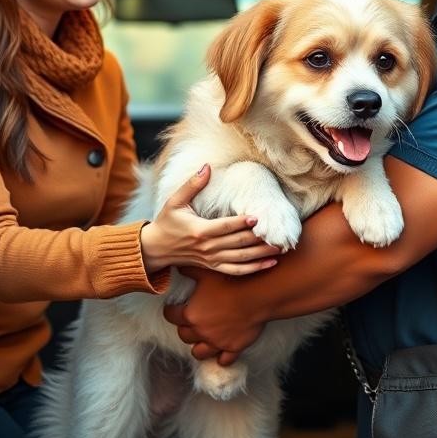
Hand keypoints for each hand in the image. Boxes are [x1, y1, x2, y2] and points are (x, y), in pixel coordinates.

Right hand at [140, 164, 280, 275]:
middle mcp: (207, 247)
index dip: (241, 223)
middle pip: (237, 243)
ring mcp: (211, 259)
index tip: (257, 217)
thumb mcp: (175, 201)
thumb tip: (207, 166)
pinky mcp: (214, 267)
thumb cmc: (167, 222)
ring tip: (281, 247)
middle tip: (278, 232)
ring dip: (262, 254)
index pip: (224, 227)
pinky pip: (237, 271)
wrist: (156, 249)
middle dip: (258, 238)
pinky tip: (271, 263)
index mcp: (199, 231)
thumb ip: (192, 184)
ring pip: (241, 258)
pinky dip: (255, 269)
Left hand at [163, 267, 266, 365]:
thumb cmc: (230, 282)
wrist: (256, 296)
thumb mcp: (205, 272)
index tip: (172, 309)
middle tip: (189, 322)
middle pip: (184, 336)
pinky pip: (224, 360)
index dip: (170, 311)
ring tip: (202, 340)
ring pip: (199, 353)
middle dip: (185, 328)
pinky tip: (222, 353)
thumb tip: (177, 265)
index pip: (171, 316)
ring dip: (199, 346)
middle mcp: (201, 332)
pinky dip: (221, 357)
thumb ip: (189, 270)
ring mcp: (217, 343)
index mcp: (191, 315)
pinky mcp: (233, 348)